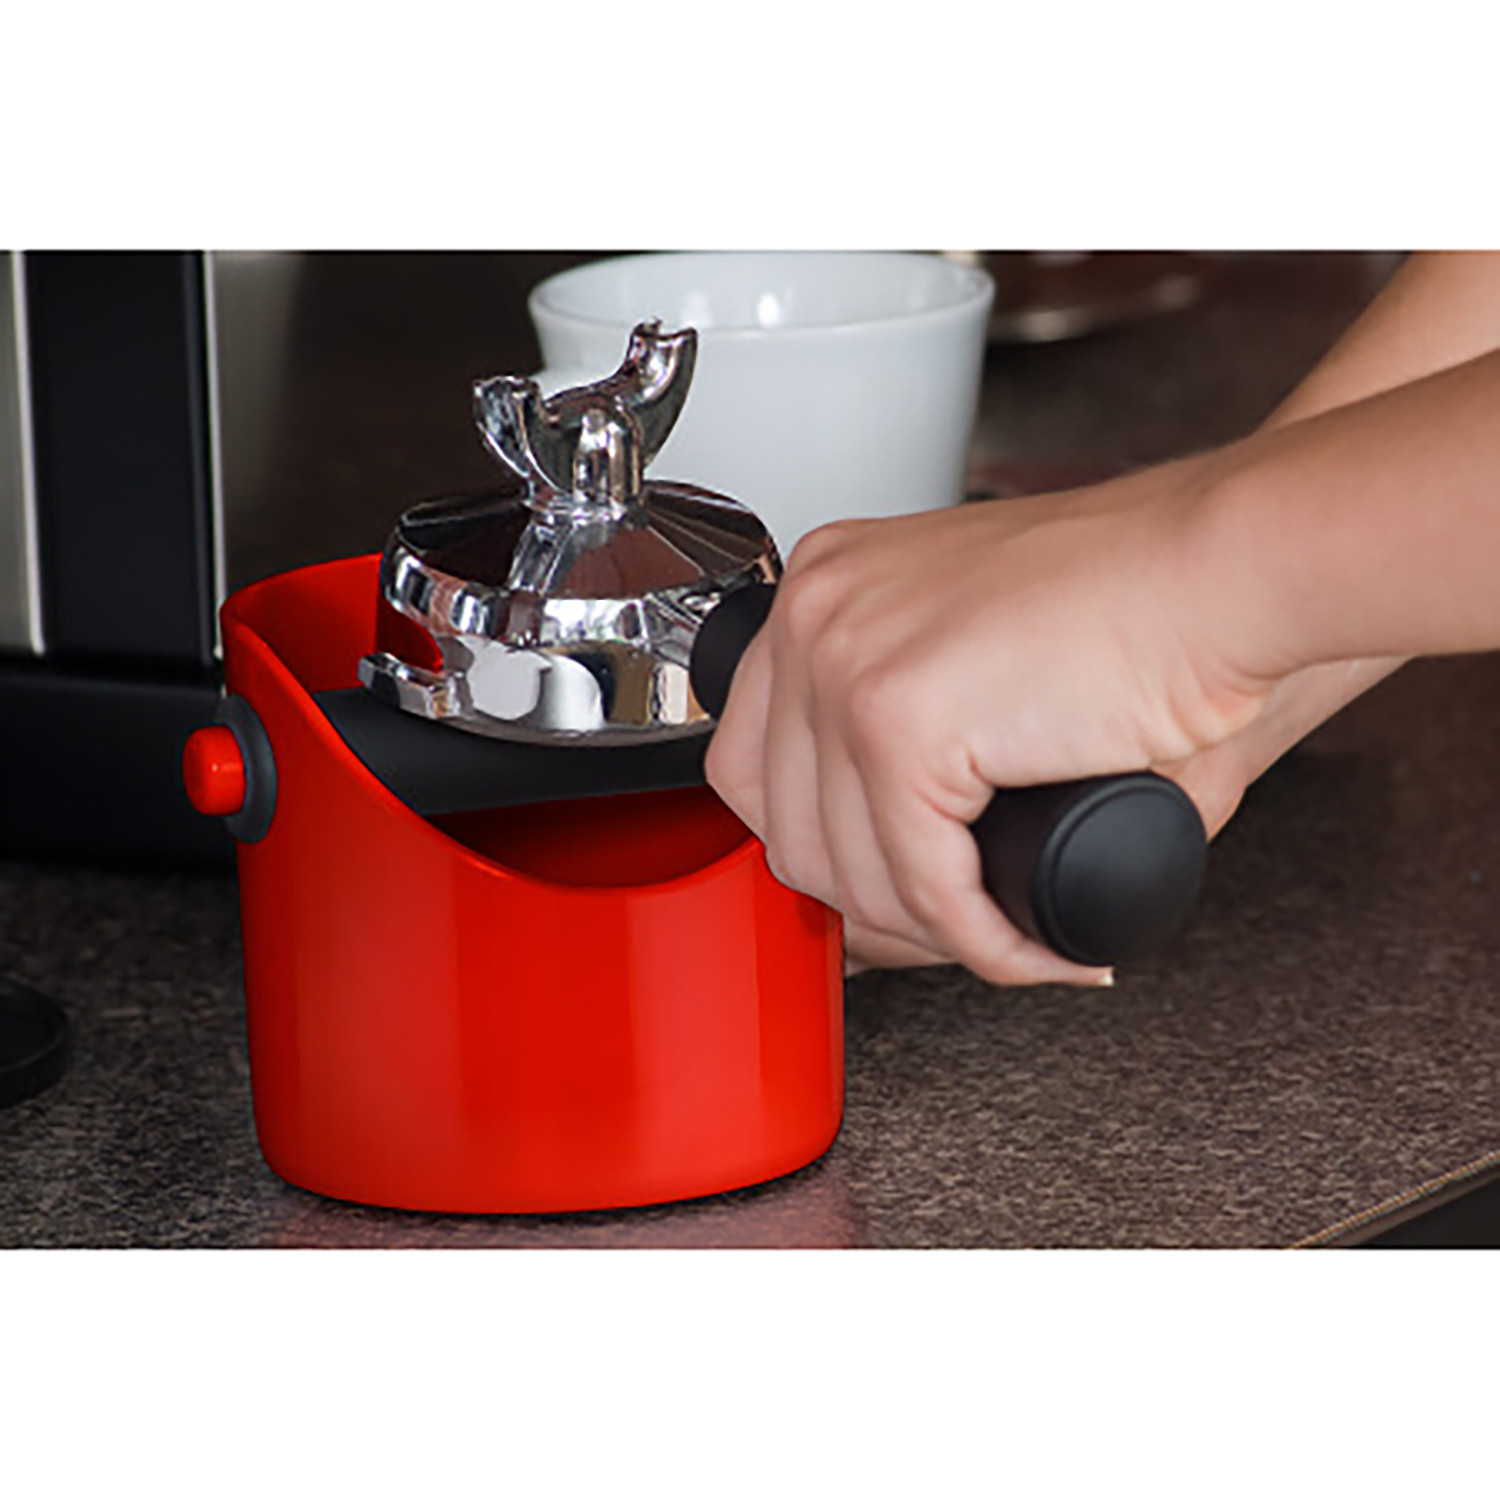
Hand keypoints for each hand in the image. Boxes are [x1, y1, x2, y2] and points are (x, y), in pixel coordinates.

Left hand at [706, 454, 1276, 985]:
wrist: (1225, 568)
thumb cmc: (1138, 600)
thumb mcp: (975, 660)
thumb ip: (900, 753)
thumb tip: (858, 899)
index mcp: (823, 589)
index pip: (757, 764)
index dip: (822, 849)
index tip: (887, 888)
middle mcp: (817, 613)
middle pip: (787, 827)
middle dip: (876, 907)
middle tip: (960, 926)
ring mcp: (848, 663)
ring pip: (852, 873)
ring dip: (933, 935)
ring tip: (1009, 933)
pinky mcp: (902, 722)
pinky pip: (927, 887)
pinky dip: (985, 942)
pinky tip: (1037, 945)